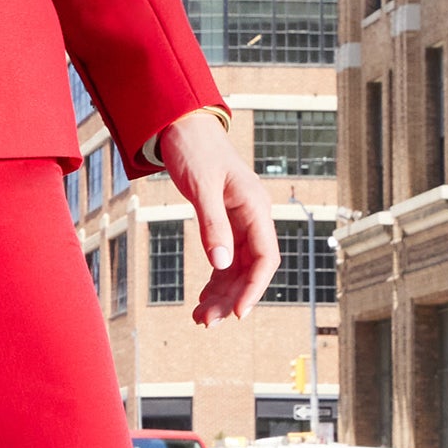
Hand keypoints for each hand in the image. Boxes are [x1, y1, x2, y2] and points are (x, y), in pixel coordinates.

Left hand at [157, 110, 278, 327]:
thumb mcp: (201, 186)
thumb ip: (212, 225)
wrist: (183, 126)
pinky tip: (202, 298)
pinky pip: (225, 259)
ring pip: (237, 268)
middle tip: (206, 322)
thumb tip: (220, 264)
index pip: (265, 257)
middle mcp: (252, 217)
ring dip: (221, 294)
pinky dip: (214, 280)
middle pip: (250, 268)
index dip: (254, 288)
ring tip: (200, 318)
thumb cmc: (194, 149)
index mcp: (256, 207)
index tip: (237, 313)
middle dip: (231, 297)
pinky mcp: (224, 222)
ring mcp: (239, 221)